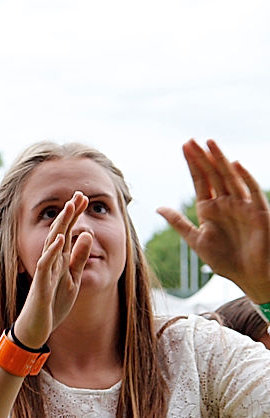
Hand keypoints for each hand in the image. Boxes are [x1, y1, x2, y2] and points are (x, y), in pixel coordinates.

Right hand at [13, 193, 92, 346]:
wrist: (35, 329)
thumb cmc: (52, 305)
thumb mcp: (72, 280)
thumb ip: (78, 258)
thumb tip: (87, 236)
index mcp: (59, 261)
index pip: (68, 232)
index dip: (76, 216)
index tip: (85, 198)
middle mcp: (50, 262)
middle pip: (59, 233)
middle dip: (69, 214)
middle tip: (78, 194)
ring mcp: (44, 273)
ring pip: (52, 245)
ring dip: (61, 226)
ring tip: (69, 208)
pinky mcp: (40, 285)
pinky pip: (45, 266)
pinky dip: (52, 252)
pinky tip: (60, 239)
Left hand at [157, 139, 269, 301]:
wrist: (250, 276)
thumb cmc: (226, 260)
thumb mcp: (196, 240)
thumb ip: (179, 223)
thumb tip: (159, 208)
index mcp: (211, 208)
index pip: (200, 181)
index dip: (192, 164)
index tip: (184, 146)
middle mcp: (227, 203)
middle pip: (213, 175)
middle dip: (202, 158)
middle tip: (190, 141)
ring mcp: (243, 206)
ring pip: (230, 178)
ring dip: (220, 161)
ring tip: (209, 144)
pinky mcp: (258, 213)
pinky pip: (252, 191)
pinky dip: (244, 178)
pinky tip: (234, 165)